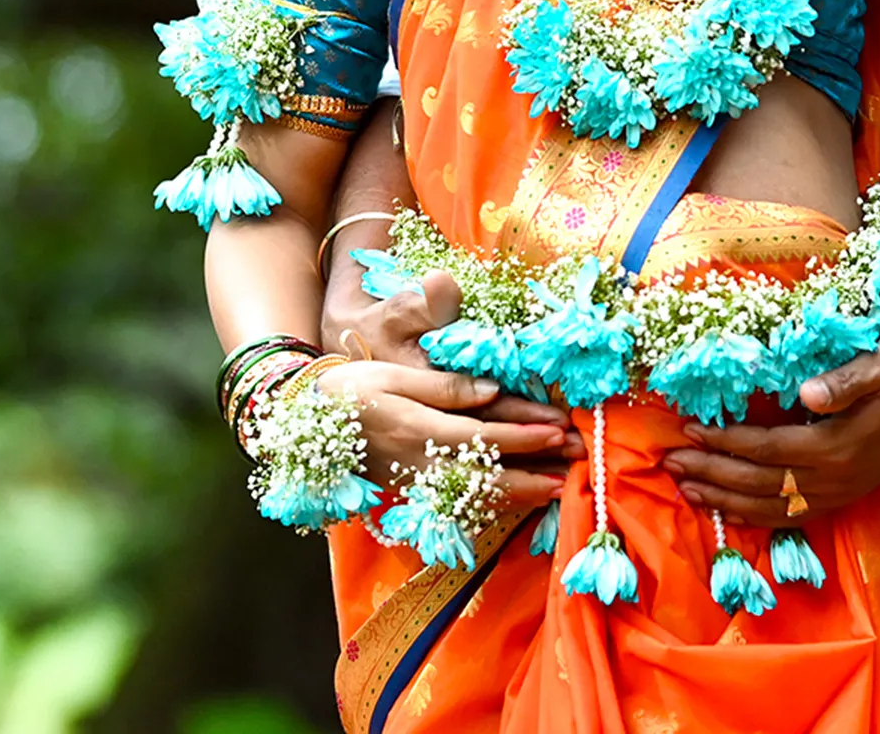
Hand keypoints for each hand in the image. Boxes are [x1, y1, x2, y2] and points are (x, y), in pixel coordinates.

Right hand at [317, 357, 569, 506]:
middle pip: (487, 475)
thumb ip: (444, 386)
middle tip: (575, 465)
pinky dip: (494, 506)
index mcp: (418, 428)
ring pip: (477, 497)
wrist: (304, 424)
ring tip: (559, 486)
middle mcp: (421, 463)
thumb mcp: (394, 374)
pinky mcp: (412, 494)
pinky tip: (518, 501)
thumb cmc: (352, 389)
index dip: (522, 435)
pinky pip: (459, 506)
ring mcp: (416, 485)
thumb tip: (492, 390)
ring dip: (521, 493)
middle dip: (534, 472)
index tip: (557, 430)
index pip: (482, 435)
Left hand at [661, 346, 879, 525]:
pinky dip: (755, 517)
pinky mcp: (843, 498)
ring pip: (770, 508)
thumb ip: (845, 381)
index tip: (687, 430)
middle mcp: (833, 479)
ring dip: (724, 501)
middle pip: (758, 485)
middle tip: (669, 465)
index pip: (765, 450)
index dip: (723, 442)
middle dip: (710, 474)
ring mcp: (838, 494)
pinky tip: (731, 510)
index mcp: (835, 446)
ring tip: (686, 489)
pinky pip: (790, 518)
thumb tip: (808, 393)